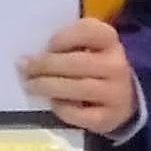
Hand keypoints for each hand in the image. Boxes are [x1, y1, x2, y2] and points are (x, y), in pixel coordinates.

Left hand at [22, 17, 136, 135]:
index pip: (87, 31)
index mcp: (110, 41)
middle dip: (45, 65)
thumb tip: (29, 58)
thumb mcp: (89, 48)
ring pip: (77, 88)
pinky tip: (52, 103)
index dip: (62, 38)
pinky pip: (78, 114)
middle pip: (77, 62)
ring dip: (47, 86)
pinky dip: (61, 108)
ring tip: (31, 85)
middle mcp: (116, 65)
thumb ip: (66, 45)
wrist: (124, 100)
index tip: (47, 46)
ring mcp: (114, 94)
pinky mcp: (106, 119)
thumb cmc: (95, 67)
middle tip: (26, 68)